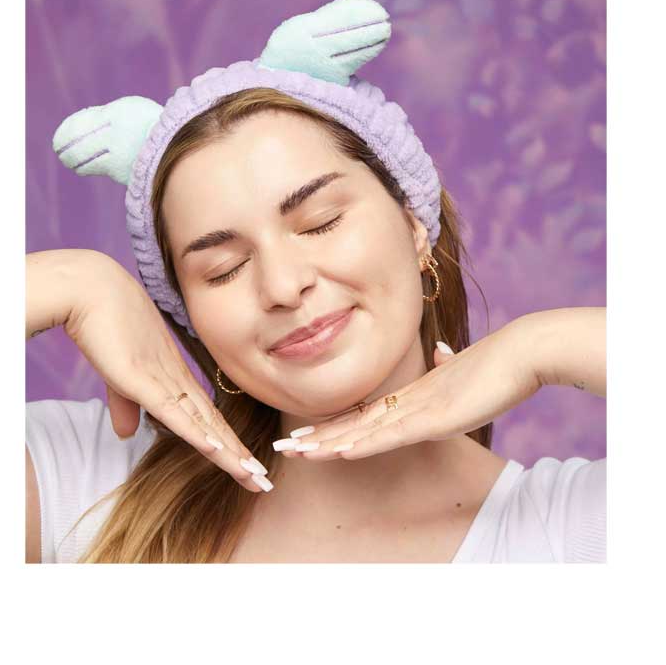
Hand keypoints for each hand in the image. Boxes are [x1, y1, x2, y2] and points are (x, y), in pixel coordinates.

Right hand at [63, 251, 270, 491]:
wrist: (92, 290)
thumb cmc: (105, 325)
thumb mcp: (118, 375)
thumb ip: (125, 405)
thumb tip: (127, 433)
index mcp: (172, 379)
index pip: (206, 419)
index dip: (227, 445)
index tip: (247, 467)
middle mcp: (176, 381)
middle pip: (214, 427)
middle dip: (238, 457)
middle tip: (262, 482)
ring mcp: (163, 380)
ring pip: (203, 424)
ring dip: (229, 453)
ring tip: (254, 477)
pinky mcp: (144, 379)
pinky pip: (176, 412)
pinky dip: (198, 433)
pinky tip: (219, 451)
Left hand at [275, 318, 540, 461]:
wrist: (523, 352)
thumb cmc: (500, 365)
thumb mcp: (466, 372)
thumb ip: (448, 367)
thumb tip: (440, 352)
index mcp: (415, 395)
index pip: (366, 415)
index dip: (334, 427)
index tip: (307, 436)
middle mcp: (410, 401)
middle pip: (355, 423)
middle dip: (318, 438)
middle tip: (283, 449)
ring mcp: (420, 408)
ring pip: (364, 430)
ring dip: (328, 444)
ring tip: (295, 452)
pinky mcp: (435, 417)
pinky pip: (392, 434)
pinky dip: (363, 444)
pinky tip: (339, 452)